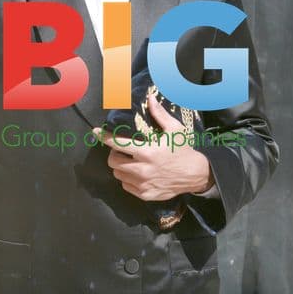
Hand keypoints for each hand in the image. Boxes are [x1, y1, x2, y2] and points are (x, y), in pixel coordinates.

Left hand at [94, 95, 211, 200]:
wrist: (196, 175)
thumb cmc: (184, 150)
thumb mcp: (174, 130)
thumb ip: (159, 115)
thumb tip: (150, 99)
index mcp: (147, 152)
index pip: (118, 144)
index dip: (105, 137)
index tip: (96, 132)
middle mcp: (142, 169)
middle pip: (113, 161)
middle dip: (114, 153)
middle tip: (122, 150)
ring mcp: (143, 184)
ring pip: (118, 174)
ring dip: (120, 166)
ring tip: (130, 161)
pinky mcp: (145, 194)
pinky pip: (126, 186)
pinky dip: (127, 179)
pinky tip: (137, 173)